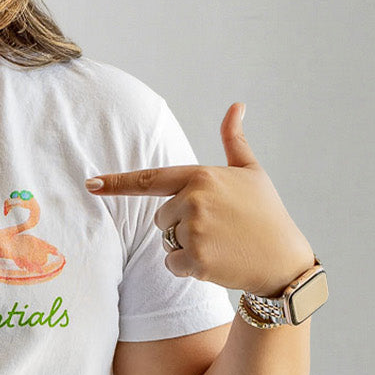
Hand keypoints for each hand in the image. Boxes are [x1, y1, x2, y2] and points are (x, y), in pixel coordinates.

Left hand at [85, 103, 313, 295]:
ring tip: (220, 244)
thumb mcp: (252, 172)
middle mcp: (194, 199)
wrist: (283, 260)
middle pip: (162, 218)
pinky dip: (189, 268)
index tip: (90, 184)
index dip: (116, 183)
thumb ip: (234, 140)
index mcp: (201, 176)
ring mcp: (194, 230)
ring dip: (186, 247)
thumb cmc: (266, 213)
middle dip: (183, 225)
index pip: (149, 179)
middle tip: (218, 228)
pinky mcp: (196, 259)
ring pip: (166, 242)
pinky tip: (217, 262)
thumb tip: (236, 106)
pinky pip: (172, 264)